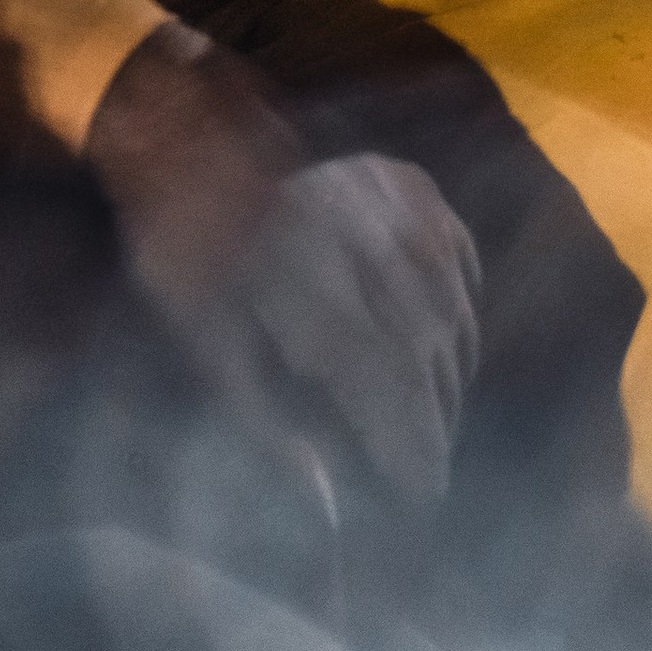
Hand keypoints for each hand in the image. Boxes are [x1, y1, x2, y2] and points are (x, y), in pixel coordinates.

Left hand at [86, 22, 480, 498]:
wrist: (193, 148)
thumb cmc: (190, 263)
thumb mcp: (210, 352)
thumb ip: (270, 427)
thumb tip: (327, 502)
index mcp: (317, 291)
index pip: (393, 390)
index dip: (415, 450)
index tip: (422, 497)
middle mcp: (373, 247)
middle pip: (429, 357)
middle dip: (435, 424)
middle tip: (428, 472)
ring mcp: (400, 209)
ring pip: (453, 311)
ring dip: (452, 376)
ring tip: (439, 422)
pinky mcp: (413, 184)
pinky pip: (460, 261)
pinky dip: (461, 310)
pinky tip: (446, 344)